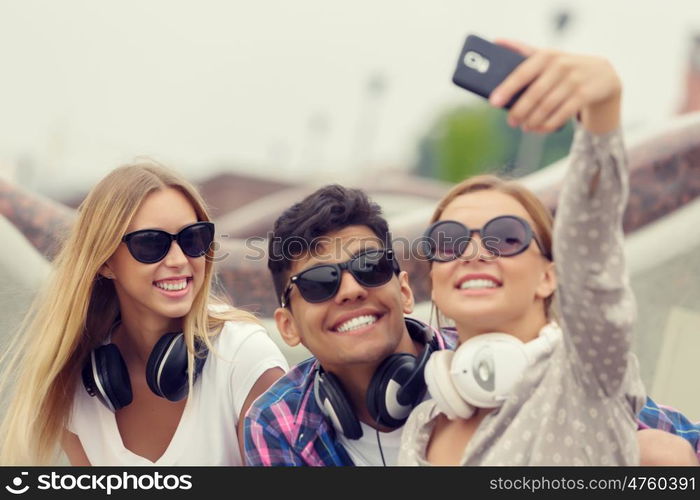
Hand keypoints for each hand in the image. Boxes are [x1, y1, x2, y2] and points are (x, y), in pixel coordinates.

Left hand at [489, 39, 621, 133]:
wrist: (602, 76)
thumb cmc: (564, 68)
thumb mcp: (547, 57)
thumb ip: (523, 51)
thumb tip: (497, 41)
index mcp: (547, 55)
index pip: (522, 72)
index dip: (507, 88)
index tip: (493, 102)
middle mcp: (561, 65)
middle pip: (534, 94)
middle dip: (519, 110)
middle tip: (511, 121)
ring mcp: (575, 80)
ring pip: (547, 106)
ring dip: (533, 120)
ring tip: (524, 126)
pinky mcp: (585, 95)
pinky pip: (562, 115)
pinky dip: (548, 125)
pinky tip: (539, 129)